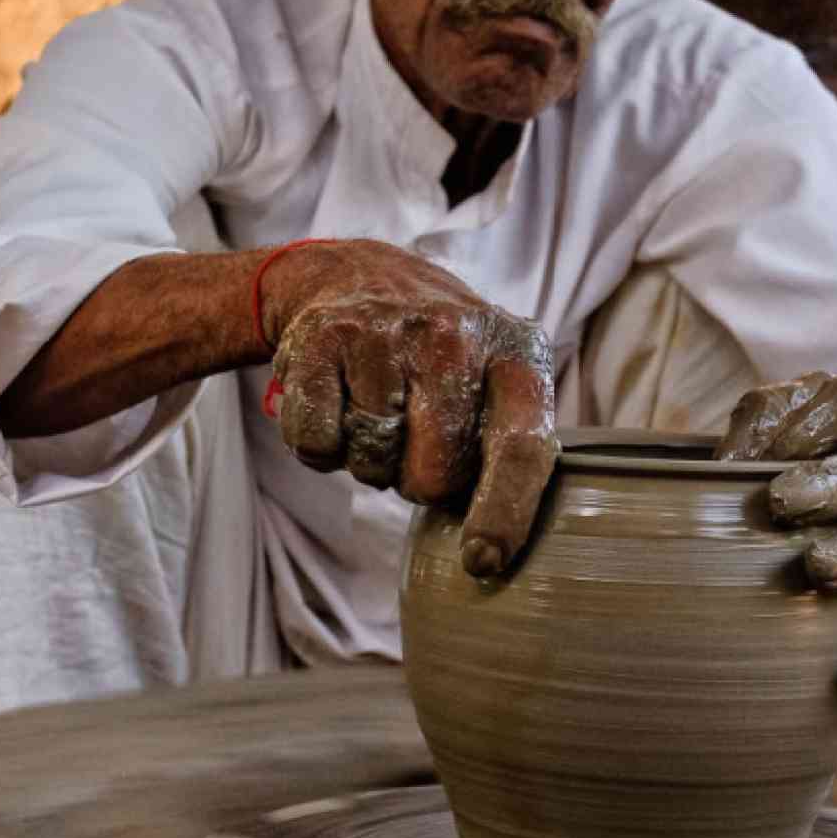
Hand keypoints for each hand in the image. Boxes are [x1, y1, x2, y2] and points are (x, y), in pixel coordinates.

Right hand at [263, 240, 557, 576]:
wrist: (360, 277)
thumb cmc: (443, 361)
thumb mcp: (498, 385)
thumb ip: (510, 454)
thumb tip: (490, 554)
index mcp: (516, 355)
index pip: (519, 447)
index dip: (504, 512)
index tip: (483, 561)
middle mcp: (453, 335)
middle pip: (433, 476)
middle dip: (419, 480)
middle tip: (414, 436)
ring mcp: (385, 333)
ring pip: (371, 461)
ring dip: (370, 459)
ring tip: (378, 409)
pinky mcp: (321, 338)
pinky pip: (316, 444)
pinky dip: (321, 447)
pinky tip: (337, 404)